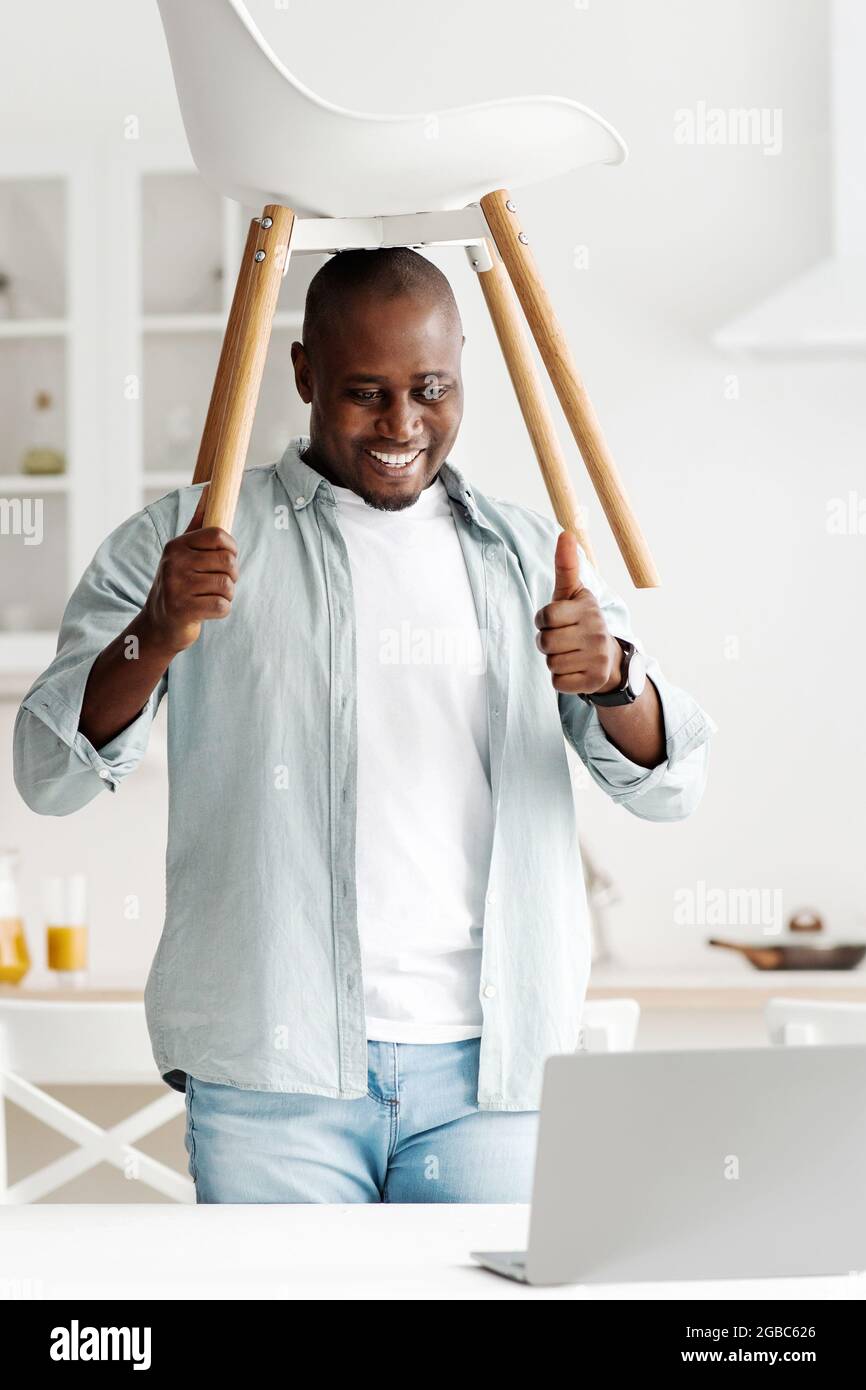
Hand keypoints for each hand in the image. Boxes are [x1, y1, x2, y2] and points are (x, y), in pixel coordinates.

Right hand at [142, 486, 239, 652]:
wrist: (159, 622)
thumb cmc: (179, 582)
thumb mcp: (184, 550)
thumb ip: (198, 522)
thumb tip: (210, 488)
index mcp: (177, 545)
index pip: (219, 536)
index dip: (231, 549)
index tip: (225, 558)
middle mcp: (174, 563)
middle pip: (228, 562)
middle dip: (232, 576)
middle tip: (220, 582)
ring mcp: (177, 586)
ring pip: (227, 586)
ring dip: (227, 595)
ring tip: (211, 596)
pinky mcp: (183, 610)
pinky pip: (222, 606)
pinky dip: (222, 611)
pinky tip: (208, 610)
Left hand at [534, 531, 621, 695]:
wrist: (609, 659)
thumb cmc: (581, 622)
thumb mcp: (573, 594)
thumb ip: (566, 566)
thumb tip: (566, 532)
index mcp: (588, 609)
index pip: (545, 616)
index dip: (543, 620)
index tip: (554, 621)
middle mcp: (597, 633)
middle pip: (545, 642)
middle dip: (547, 643)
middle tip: (562, 640)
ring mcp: (597, 658)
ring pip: (551, 663)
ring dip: (554, 660)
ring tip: (570, 654)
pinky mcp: (594, 681)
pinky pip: (558, 682)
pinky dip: (561, 679)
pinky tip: (575, 670)